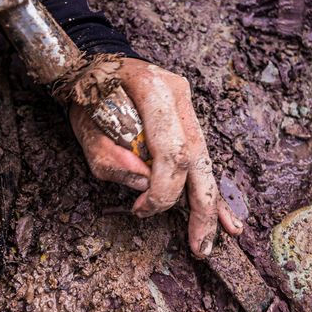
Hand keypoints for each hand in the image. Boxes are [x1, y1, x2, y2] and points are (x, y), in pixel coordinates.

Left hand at [69, 58, 242, 257]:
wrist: (95, 64)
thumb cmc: (87, 96)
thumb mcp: (84, 126)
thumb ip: (109, 156)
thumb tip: (143, 185)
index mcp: (153, 89)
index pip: (172, 150)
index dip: (163, 189)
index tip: (141, 209)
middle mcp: (178, 94)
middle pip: (197, 158)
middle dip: (200, 206)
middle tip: (198, 246)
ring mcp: (187, 105)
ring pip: (205, 160)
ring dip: (209, 205)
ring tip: (214, 240)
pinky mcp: (188, 118)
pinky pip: (201, 159)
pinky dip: (209, 190)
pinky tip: (227, 220)